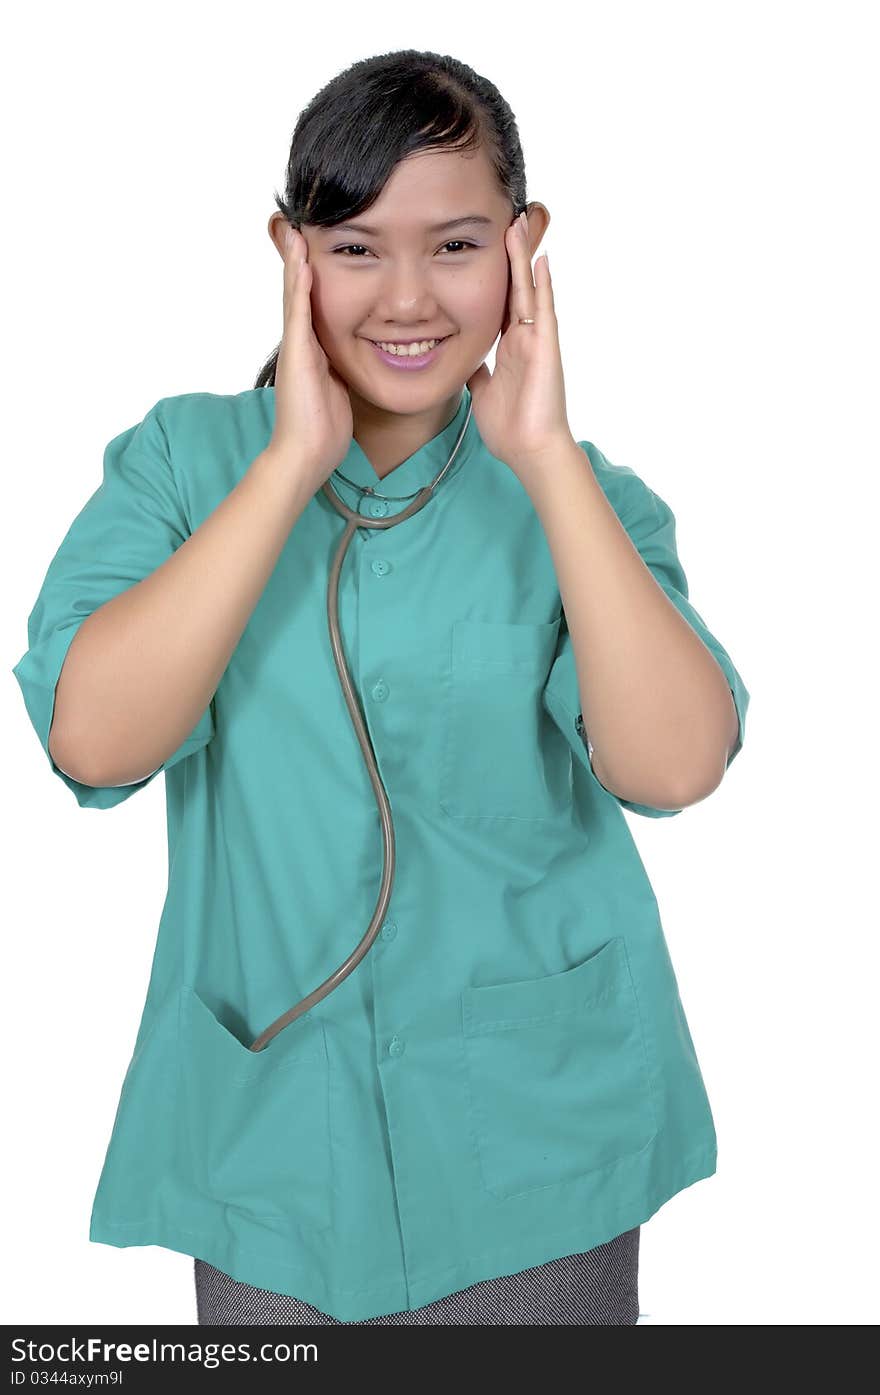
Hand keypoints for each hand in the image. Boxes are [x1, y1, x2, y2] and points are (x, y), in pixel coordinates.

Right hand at [268, 226, 353, 491]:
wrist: (306, 455)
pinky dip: (300, 284)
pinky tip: (302, 259)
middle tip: (295, 225)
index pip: (314, 306)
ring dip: (295, 261)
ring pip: (296, 295)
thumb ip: (343, 372)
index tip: (318, 248)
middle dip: (299, 260)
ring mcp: (297, 347)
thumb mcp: (340, 390)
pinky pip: (299, 312)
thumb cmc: (324, 431)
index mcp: (314, 351)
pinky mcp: (297, 354)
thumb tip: (361, 363)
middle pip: (300, 293)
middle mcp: (302, 344)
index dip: (314, 278)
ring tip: (295, 228)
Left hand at [466, 212, 575, 479]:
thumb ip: (477, 372)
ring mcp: (537, 341)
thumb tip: (464, 360)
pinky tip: (540, 260)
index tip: (486, 248)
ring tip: (519, 224)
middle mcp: (525, 338)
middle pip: (515, 288)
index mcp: (510, 347)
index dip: (495, 275)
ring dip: (524, 258)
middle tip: (505, 220)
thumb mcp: (482, 392)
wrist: (529, 451)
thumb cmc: (510, 428)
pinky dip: (542, 286)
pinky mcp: (545, 349)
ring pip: (529, 291)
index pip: (500, 302)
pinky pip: (544, 312)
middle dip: (510, 256)